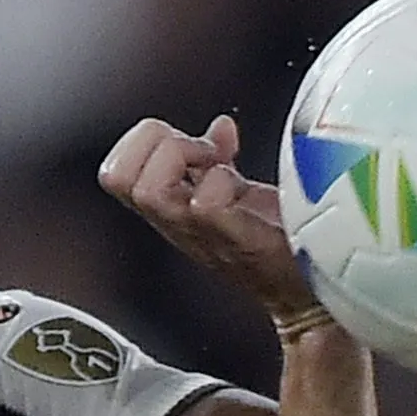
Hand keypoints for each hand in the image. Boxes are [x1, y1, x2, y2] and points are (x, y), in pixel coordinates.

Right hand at [99, 114, 322, 326]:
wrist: (303, 289)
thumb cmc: (269, 243)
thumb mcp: (234, 191)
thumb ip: (218, 158)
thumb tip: (221, 126)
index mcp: (169, 209)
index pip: (113, 171)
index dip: (142, 141)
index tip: (185, 140)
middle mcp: (174, 223)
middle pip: (116, 176)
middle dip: (155, 142)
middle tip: (199, 152)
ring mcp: (200, 234)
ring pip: (150, 190)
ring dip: (184, 157)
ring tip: (217, 165)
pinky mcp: (233, 240)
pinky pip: (205, 205)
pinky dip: (222, 182)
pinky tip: (243, 189)